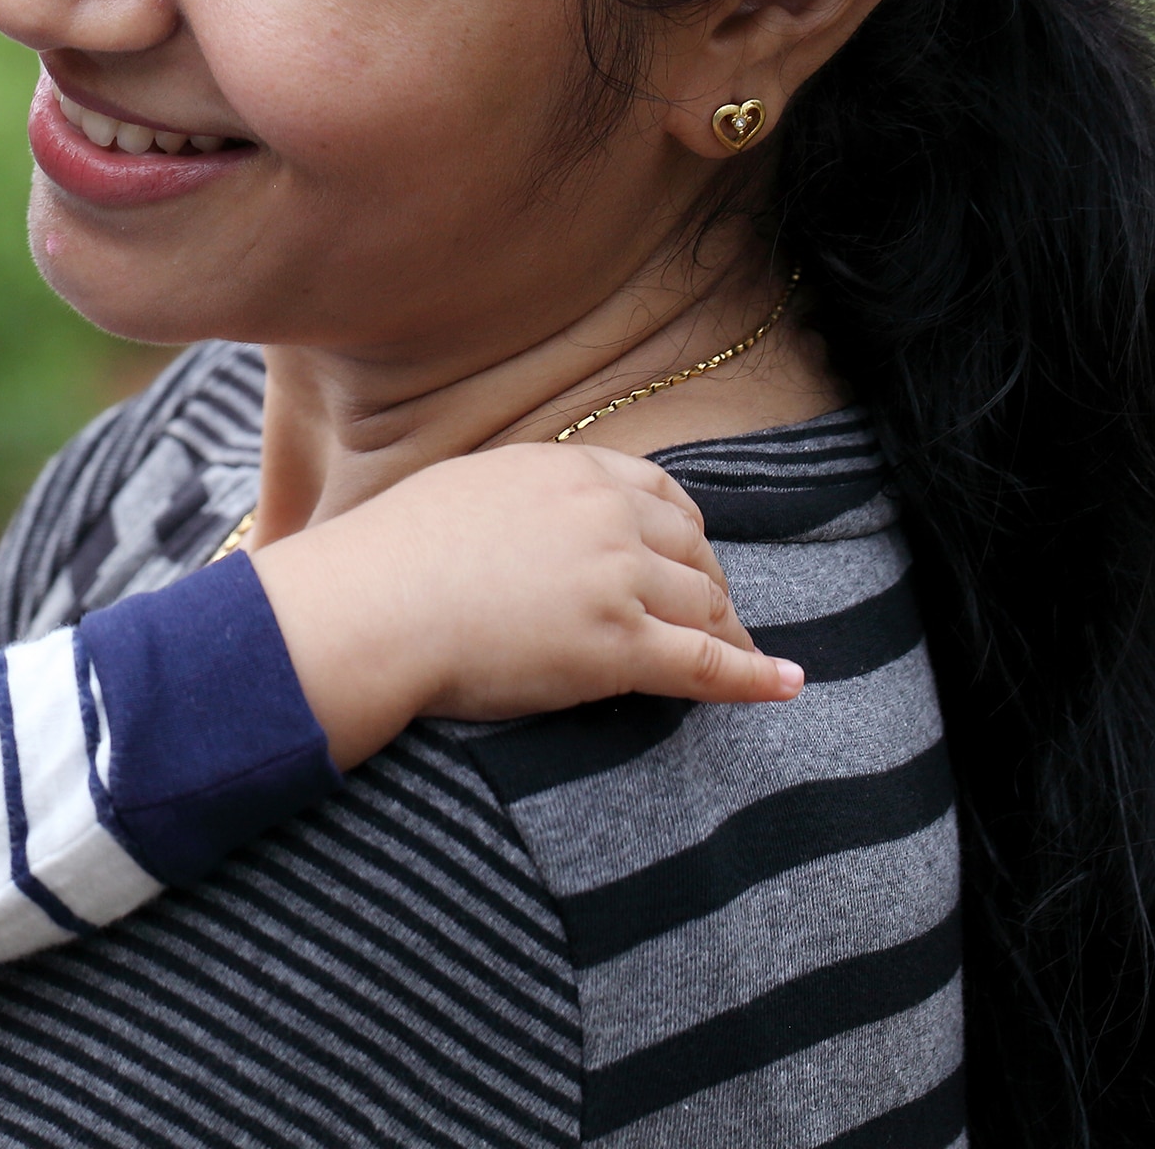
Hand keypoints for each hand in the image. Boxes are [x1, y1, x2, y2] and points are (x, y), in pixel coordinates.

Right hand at [249, 443, 801, 769]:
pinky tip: (785, 684)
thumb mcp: (460, 491)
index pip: (659, 492)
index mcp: (567, 470)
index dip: (684, 530)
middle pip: (691, 548)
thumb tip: (529, 523)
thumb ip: (516, 498)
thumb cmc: (388, 556)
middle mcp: (605, 515)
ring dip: (728, 630)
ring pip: (703, 603)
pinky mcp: (618, 646)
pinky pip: (707, 663)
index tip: (688, 556)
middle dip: (709, 583)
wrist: (368, 607)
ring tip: (747, 656)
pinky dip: (754, 677)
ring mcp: (618, 579)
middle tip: (715, 615)